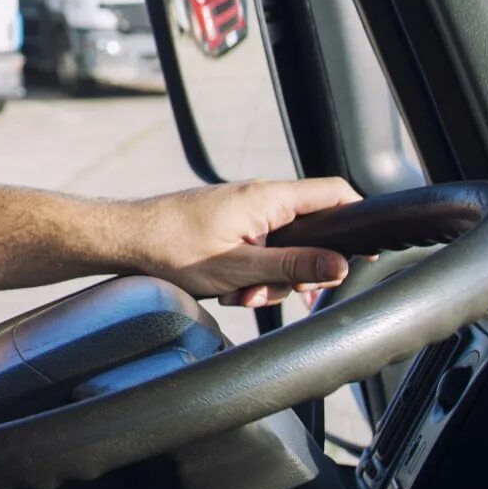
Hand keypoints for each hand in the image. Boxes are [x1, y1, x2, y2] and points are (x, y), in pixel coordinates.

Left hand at [124, 177, 361, 306]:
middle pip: (312, 233)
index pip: (335, 195)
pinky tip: (226, 289)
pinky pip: (257, 252)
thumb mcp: (241, 267)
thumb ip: (294, 266)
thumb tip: (341, 266)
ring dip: (268, 280)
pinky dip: (249, 275)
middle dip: (300, 271)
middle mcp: (260, 199)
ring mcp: (243, 213)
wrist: (124, 240)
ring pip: (282, 250)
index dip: (357, 222)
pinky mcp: (228, 226)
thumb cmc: (172, 248)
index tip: (363, 254)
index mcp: (269, 198)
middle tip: (275, 290)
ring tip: (238, 293)